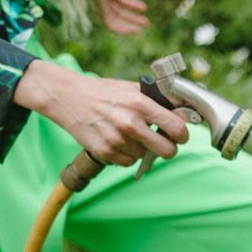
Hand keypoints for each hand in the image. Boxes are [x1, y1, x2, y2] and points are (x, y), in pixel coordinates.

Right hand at [14, 60, 188, 166]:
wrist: (67, 97)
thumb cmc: (103, 92)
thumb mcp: (131, 88)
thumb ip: (157, 100)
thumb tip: (184, 109)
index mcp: (140, 104)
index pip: (177, 128)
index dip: (183, 134)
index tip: (180, 135)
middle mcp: (130, 123)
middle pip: (167, 151)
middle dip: (168, 148)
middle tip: (162, 141)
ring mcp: (117, 140)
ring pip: (146, 156)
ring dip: (142, 148)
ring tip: (128, 134)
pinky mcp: (105, 152)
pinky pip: (128, 162)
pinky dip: (126, 155)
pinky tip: (117, 141)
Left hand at [80, 0, 148, 35]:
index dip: (132, 5)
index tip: (144, 8)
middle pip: (118, 11)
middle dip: (132, 17)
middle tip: (146, 22)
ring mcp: (99, 5)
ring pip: (114, 20)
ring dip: (128, 25)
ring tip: (140, 29)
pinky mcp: (98, 12)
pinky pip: (110, 24)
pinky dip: (121, 29)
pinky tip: (132, 30)